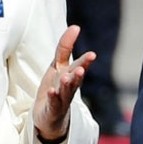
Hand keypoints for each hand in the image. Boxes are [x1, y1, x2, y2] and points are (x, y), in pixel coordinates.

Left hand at [32, 25, 95, 141]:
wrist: (50, 117)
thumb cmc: (56, 87)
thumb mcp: (58, 65)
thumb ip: (65, 46)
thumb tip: (76, 26)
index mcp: (72, 74)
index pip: (79, 65)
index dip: (85, 61)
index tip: (92, 55)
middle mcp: (69, 86)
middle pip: (75, 79)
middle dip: (79, 74)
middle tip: (82, 69)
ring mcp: (61, 99)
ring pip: (66, 91)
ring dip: (67, 85)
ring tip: (66, 78)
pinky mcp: (52, 109)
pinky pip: (53, 103)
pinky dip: (53, 97)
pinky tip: (52, 92)